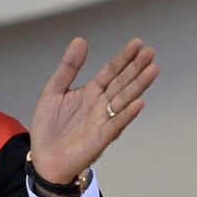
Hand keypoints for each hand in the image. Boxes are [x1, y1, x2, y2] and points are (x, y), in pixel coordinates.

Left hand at [27, 37, 158, 189]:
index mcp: (90, 91)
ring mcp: (103, 120)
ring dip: (138, 86)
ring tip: (152, 70)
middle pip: (122, 82)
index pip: (111, 71)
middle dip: (136, 67)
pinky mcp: (101, 137)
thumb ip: (68, 68)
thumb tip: (80, 41)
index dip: (123, 58)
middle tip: (150, 52)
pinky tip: (139, 103)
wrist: (43, 155)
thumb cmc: (49, 126)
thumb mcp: (53, 91)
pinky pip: (116, 124)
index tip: (137, 43)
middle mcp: (101, 104)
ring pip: (124, 99)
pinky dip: (127, 114)